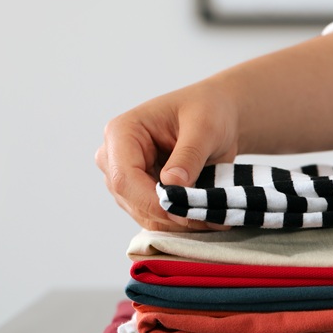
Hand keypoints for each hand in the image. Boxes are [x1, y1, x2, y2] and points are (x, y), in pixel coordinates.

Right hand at [95, 76, 241, 231]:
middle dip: (169, 214)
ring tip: (214, 217)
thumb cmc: (208, 110)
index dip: (152, 201)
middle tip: (210, 219)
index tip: (185, 213)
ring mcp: (126, 178)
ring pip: (143, 214)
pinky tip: (206, 218)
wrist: (217, 114)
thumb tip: (172, 186)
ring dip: (178, 222)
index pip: (124, 177)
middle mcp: (115, 157)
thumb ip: (188, 155)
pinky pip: (155, 217)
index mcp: (122, 132)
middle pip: (131, 200)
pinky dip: (180, 221)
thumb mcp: (205, 127)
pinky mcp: (141, 193)